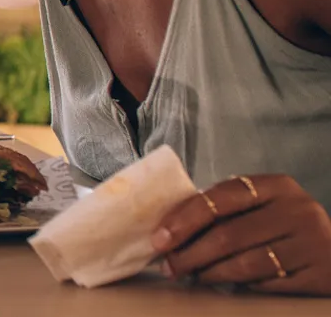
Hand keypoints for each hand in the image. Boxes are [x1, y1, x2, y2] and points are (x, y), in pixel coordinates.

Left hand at [154, 174, 330, 294]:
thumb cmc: (283, 225)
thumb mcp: (261, 206)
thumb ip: (224, 209)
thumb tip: (167, 229)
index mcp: (277, 186)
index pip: (220, 197)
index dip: (184, 218)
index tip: (159, 238)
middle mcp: (298, 210)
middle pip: (229, 235)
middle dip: (190, 253)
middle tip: (169, 266)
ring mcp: (313, 243)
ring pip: (246, 264)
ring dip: (210, 273)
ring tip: (192, 275)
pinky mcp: (321, 275)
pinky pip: (269, 285)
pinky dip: (243, 286)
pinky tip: (230, 284)